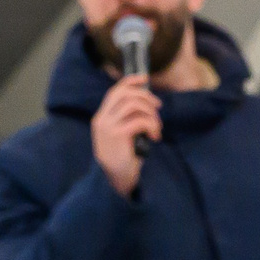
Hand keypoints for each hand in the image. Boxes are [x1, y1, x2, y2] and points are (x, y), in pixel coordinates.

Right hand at [92, 72, 160, 195]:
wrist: (117, 180)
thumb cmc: (124, 159)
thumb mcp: (123, 135)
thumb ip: (127, 119)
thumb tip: (147, 102)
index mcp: (101, 118)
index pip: (114, 91)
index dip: (130, 82)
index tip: (144, 79)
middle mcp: (102, 120)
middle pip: (125, 94)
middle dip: (145, 96)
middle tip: (158, 108)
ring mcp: (108, 127)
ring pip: (134, 105)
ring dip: (151, 114)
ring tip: (156, 128)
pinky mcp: (118, 135)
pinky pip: (140, 120)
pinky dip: (152, 125)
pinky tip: (155, 137)